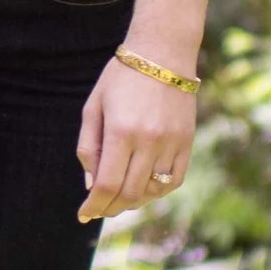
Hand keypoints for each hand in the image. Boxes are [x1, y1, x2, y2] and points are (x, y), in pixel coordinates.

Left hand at [76, 55, 196, 221]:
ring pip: (152, 191)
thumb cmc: (120, 79)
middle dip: (110, 208)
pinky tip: (143, 190)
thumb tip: (91, 184)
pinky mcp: (187, 142)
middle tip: (99, 210)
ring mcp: (171, 143)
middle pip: (129, 193)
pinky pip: (174, 180)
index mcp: (120, 132)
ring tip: (118, 201)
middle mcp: (148, 141)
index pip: (107, 184)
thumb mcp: (94, 107)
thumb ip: (88, 146)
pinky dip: (157, 192)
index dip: (94, 205)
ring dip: (133, 202)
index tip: (84, 214)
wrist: (162, 55)